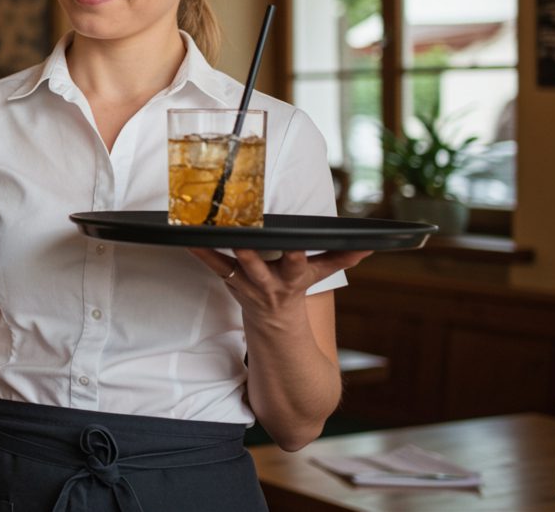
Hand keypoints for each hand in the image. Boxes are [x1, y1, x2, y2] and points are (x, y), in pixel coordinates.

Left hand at [187, 247, 371, 319]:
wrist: (275, 325)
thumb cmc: (297, 289)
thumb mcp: (320, 275)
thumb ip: (341, 258)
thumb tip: (368, 246)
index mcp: (292, 278)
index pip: (297, 265)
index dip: (296, 255)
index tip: (295, 245)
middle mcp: (267, 282)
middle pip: (258, 266)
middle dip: (250, 253)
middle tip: (241, 235)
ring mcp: (246, 284)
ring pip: (230, 264)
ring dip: (216, 249)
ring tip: (202, 229)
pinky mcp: (229, 281)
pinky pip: (212, 265)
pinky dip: (200, 251)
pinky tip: (186, 236)